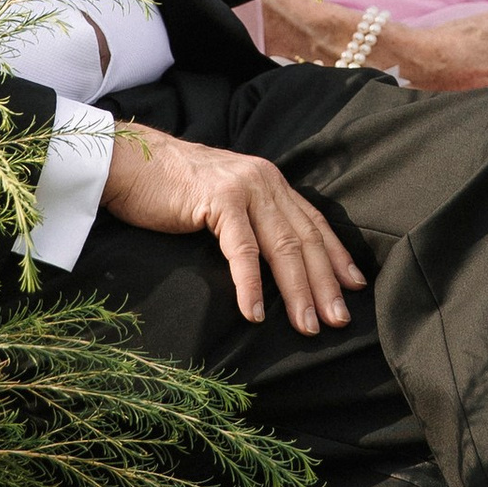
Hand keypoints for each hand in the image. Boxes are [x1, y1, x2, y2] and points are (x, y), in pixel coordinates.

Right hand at [96, 122, 365, 331]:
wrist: (131, 161)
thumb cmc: (172, 188)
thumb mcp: (225, 198)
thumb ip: (253, 217)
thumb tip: (275, 259)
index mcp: (271, 182)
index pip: (315, 223)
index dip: (337, 257)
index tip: (356, 288)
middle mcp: (266, 181)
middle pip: (305, 240)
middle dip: (325, 284)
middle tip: (339, 321)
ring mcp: (245, 188)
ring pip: (281, 247)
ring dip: (297, 292)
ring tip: (307, 326)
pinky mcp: (219, 200)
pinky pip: (242, 249)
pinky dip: (251, 284)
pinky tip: (255, 312)